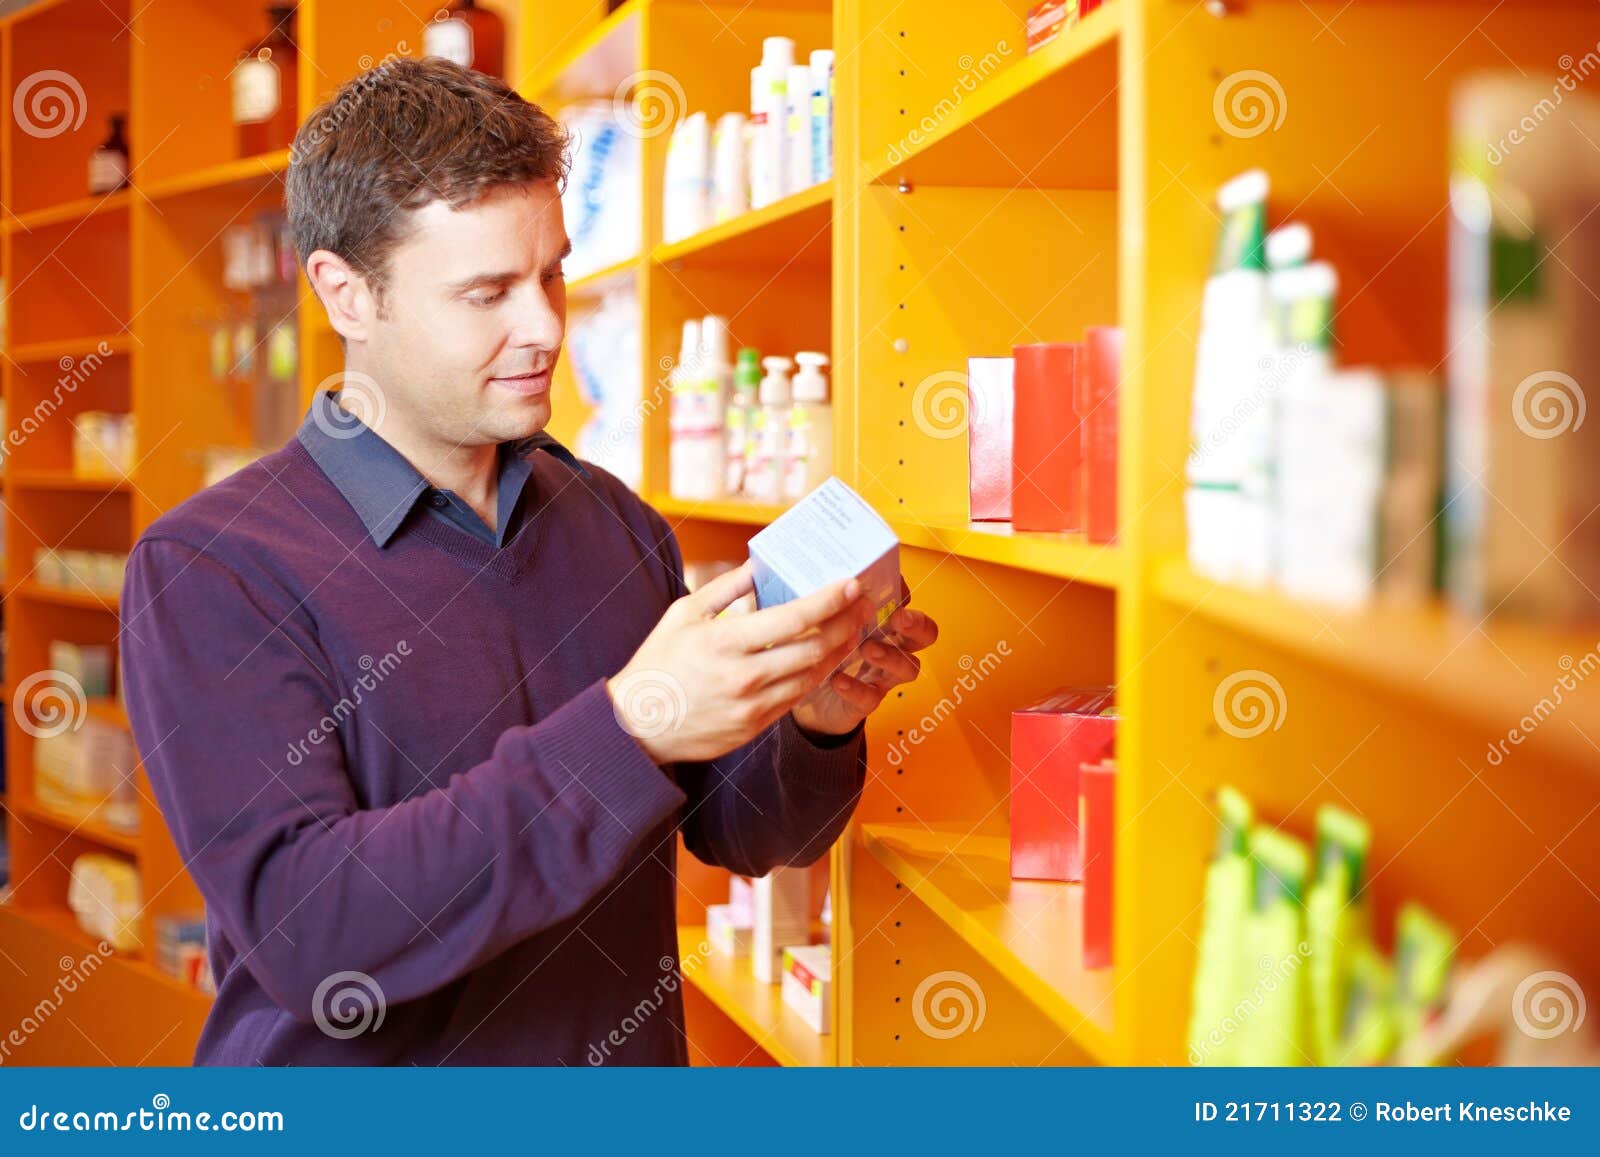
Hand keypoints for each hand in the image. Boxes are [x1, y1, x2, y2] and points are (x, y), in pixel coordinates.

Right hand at [607, 562, 876, 763]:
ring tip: (853, 630)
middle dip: (847, 624)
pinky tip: (825, 659)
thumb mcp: (684, 614)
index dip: (829, 600)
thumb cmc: (659, 662)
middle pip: (814, 648)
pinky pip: (796, 698)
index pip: (793, 618)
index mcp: (725, 641)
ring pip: (812, 676)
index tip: (851, 584)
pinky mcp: (754, 727)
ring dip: (838, 652)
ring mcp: (752, 706)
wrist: (637, 724)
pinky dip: (815, 676)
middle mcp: (744, 675)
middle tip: (863, 606)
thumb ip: (726, 588)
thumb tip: (758, 563)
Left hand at [790, 577, 937, 737]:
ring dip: (891, 656)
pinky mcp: (867, 700)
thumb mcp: (821, 621)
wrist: (805, 695)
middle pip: (924, 634)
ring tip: (867, 649)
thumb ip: (828, 604)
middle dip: (916, 624)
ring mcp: (882, 675)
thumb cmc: (818, 649)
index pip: (905, 601)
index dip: (904, 592)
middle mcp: (890, 646)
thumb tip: (823, 582)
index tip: (891, 585)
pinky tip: (838, 680)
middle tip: (898, 618)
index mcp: (881, 621)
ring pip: (908, 668)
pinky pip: (872, 697)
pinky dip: (857, 689)